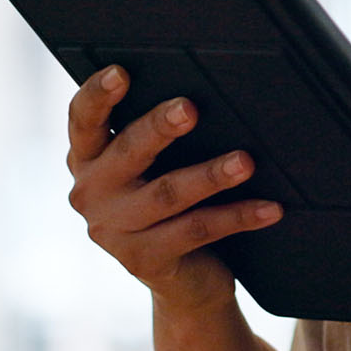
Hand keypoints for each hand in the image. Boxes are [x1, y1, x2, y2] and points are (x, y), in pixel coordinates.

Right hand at [66, 65, 282, 314]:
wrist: (184, 278)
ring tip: (245, 161)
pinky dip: (237, 216)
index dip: (98, 94)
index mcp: (88, 157)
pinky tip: (268, 207)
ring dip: (210, 175)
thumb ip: (159, 133)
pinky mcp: (145, 260)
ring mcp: (114, 231)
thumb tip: (206, 94)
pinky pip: (197, 230)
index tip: (121, 72)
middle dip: (159, 127)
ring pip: (168, 193)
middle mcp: (92, 192)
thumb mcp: (154, 164)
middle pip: (128, 151)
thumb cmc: (171, 199)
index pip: (83, 119)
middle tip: (190, 108)